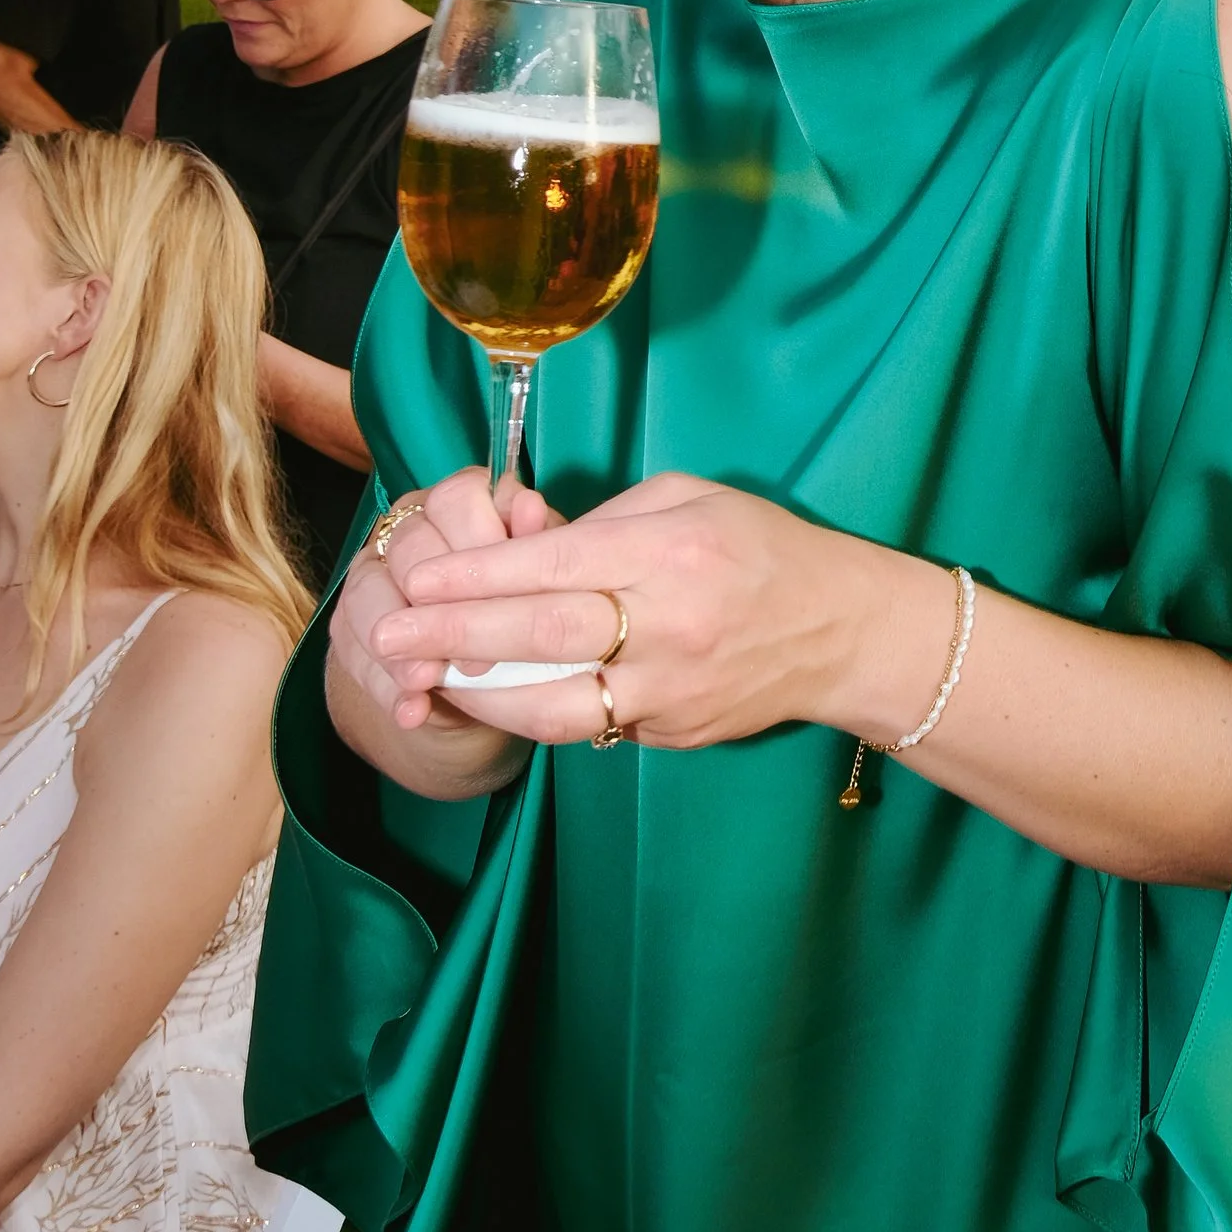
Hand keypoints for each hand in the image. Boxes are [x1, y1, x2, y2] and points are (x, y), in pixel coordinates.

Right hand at [329, 466, 558, 738]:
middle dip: (439, 603)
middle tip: (474, 655)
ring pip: (367, 595)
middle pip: (407, 546)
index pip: (456, 500)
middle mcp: (407, 527)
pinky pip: (353, 651)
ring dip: (400, 646)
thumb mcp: (537, 579)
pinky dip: (385, 687)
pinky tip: (411, 711)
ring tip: (425, 681)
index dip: (482, 546)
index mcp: (458, 502)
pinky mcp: (348, 625)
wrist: (478, 676)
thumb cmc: (521, 609)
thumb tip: (531, 510)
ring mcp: (370, 573)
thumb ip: (534, 545)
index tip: (509, 596)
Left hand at [376, 471, 952, 757]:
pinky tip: (497, 698)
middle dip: (453, 639)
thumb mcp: (691, 499)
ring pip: (555, 705)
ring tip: (427, 683)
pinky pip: (590, 724)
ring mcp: (670, 691)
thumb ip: (606, 522)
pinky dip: (538, 712)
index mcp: (670, 552)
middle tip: (389, 639)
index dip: (479, 576)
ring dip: (481, 696)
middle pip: (541, 636)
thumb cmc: (762, 547)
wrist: (842, 631)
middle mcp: (668, 626)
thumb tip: (525, 544)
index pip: (555, 567)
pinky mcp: (671, 732)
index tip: (420, 580)